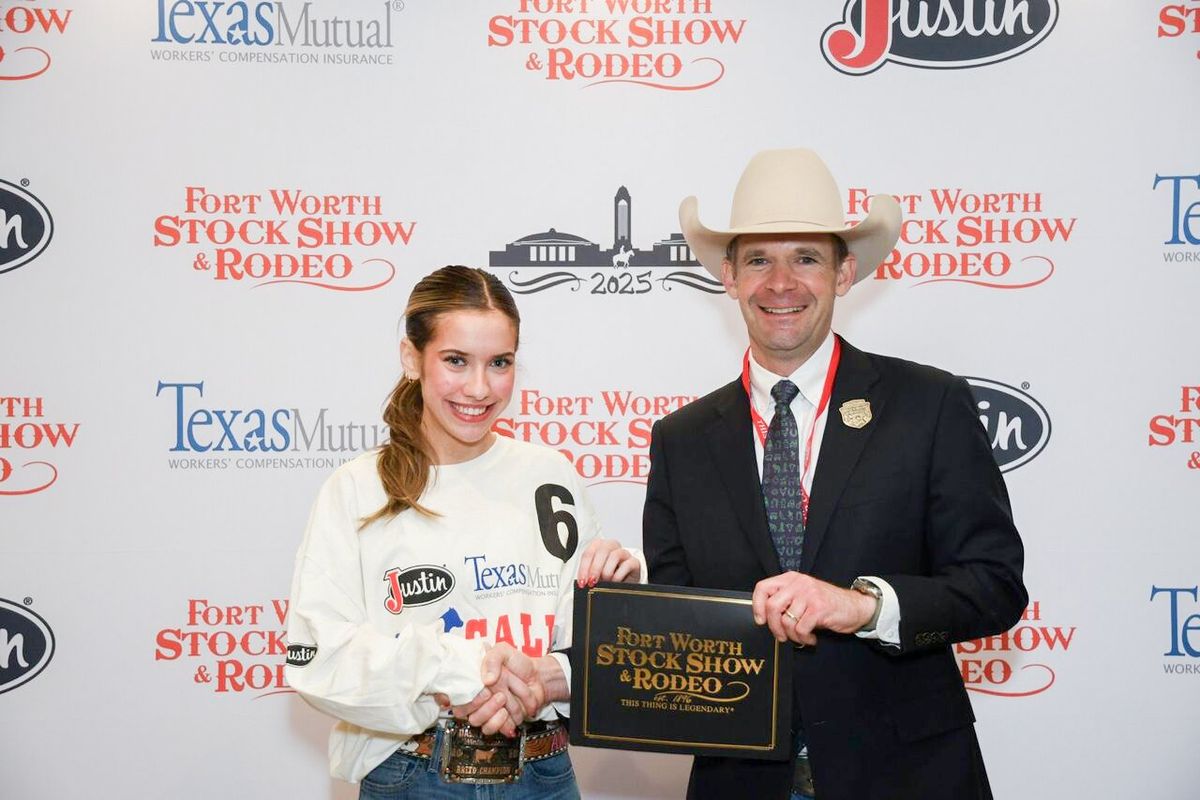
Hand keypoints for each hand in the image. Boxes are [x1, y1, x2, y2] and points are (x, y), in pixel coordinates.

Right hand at [450, 643, 545, 735]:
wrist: (538, 678)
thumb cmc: (518, 663)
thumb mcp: (504, 651)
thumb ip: (492, 658)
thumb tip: (486, 679)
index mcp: (470, 680)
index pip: (448, 692)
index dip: (443, 697)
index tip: (453, 695)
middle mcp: (475, 697)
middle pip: (460, 711)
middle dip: (475, 703)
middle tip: (491, 692)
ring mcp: (485, 710)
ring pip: (475, 721)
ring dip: (489, 712)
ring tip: (504, 699)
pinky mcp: (497, 721)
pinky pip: (490, 729)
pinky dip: (499, 723)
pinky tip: (506, 713)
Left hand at [575, 538, 640, 586]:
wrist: (623, 583)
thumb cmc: (607, 576)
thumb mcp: (595, 575)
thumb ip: (588, 574)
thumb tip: (583, 582)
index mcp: (598, 546)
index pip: (588, 553)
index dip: (584, 568)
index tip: (582, 582)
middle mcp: (611, 546)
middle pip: (602, 551)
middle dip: (595, 568)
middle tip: (592, 582)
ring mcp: (624, 553)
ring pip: (615, 555)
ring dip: (607, 571)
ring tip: (605, 581)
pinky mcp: (634, 562)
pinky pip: (627, 565)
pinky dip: (618, 575)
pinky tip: (615, 582)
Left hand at [751, 572, 877, 645]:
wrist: (856, 607)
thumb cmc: (826, 604)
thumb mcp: (803, 595)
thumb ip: (785, 600)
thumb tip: (763, 617)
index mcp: (791, 578)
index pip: (762, 587)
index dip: (757, 606)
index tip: (761, 620)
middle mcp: (799, 583)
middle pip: (772, 606)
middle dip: (774, 627)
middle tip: (781, 636)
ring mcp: (809, 594)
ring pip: (786, 621)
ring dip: (792, 636)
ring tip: (801, 637)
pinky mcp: (819, 608)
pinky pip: (800, 629)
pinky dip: (803, 639)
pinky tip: (811, 638)